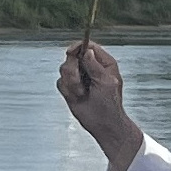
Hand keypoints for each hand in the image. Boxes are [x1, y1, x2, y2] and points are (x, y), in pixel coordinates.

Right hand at [58, 40, 143, 167]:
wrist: (102, 123)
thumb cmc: (110, 104)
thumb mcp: (106, 82)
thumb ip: (95, 66)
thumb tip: (87, 51)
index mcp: (103, 63)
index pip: (88, 46)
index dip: (77, 47)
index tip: (71, 52)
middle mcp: (90, 67)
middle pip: (72, 56)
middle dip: (73, 70)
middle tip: (81, 82)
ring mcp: (79, 76)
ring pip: (64, 69)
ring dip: (72, 83)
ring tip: (82, 93)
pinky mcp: (70, 87)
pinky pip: (60, 82)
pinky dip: (68, 91)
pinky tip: (77, 97)